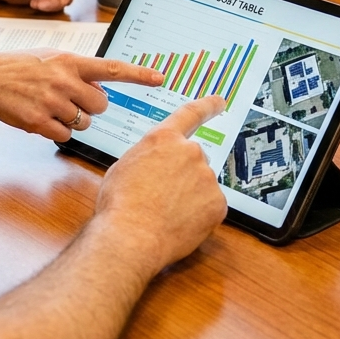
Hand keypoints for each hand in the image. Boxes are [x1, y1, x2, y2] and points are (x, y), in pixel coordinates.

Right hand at [0, 52, 163, 140]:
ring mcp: (52, 102)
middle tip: (71, 100)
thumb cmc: (20, 66)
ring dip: (73, 119)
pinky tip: (42, 117)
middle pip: (101, 105)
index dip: (138, 75)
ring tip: (50, 105)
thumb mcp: (51, 58)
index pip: (112, 69)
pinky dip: (57, 131)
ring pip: (84, 122)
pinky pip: (66, 135)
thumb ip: (78, 71)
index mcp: (70, 61)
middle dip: (91, 106)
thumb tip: (100, 90)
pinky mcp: (40, 122)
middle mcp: (64, 80)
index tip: (160, 78)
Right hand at [94, 96, 228, 273]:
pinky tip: (179, 222)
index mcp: (163, 139)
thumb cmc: (120, 204)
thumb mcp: (125, 166)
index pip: (190, 114)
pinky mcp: (218, 203)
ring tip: (164, 212)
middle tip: (163, 195)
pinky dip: (199, 214)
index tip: (219, 101)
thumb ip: (148, 156)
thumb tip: (157, 164)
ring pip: (202, 185)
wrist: (131, 236)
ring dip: (190, 195)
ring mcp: (207, 178)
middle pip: (193, 160)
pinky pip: (211, 206)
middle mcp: (189, 152)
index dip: (207, 106)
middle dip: (183, 175)